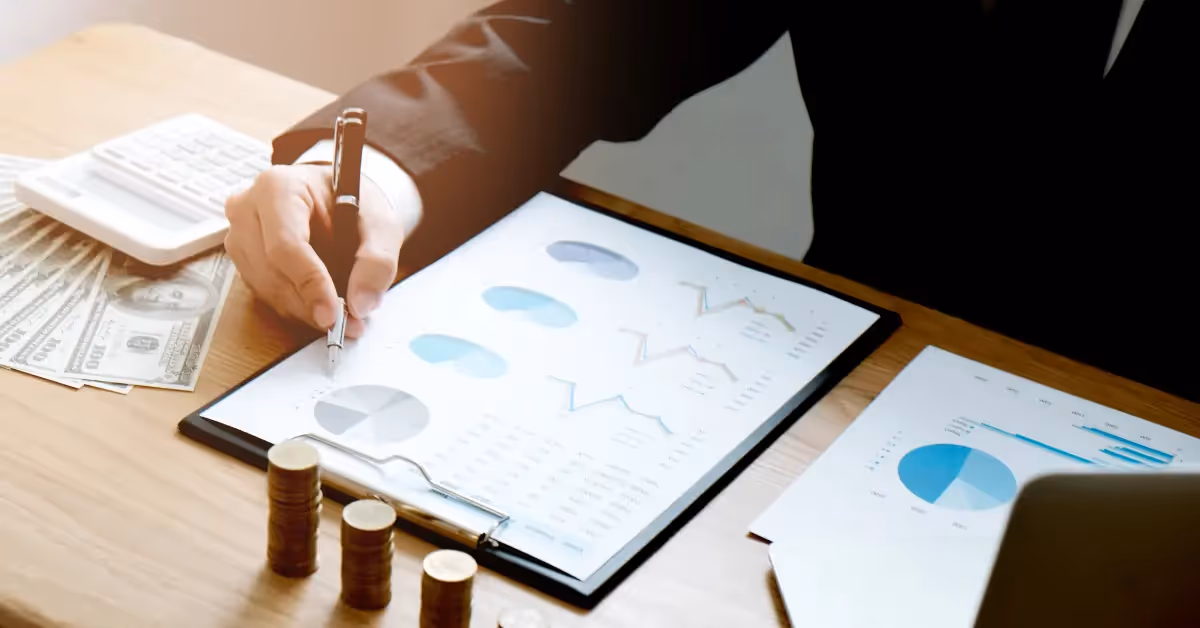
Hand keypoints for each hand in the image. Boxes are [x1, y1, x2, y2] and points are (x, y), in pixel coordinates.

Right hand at [224, 165, 405, 337]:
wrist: (339, 197)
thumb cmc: (355, 202)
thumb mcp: (381, 223)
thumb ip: (377, 260)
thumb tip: (361, 303)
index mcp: (279, 187)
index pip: (285, 245)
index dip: (309, 283)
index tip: (333, 312)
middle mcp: (248, 208)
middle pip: (270, 270)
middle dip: (309, 303)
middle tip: (345, 322)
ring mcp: (240, 234)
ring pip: (265, 287)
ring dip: (303, 308)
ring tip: (340, 314)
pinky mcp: (244, 258)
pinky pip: (264, 292)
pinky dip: (295, 306)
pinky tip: (320, 303)